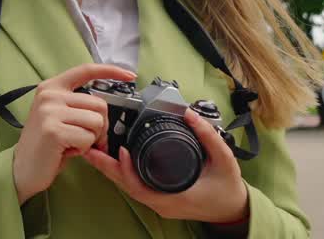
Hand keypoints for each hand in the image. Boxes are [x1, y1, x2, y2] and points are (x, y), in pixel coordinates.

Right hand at [11, 64, 135, 204]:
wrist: (22, 169)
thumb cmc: (46, 145)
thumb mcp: (58, 116)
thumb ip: (77, 105)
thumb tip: (106, 109)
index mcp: (51, 87)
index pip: (85, 70)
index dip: (110, 70)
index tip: (129, 75)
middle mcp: (50, 95)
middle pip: (99, 104)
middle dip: (101, 127)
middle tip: (86, 139)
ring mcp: (50, 111)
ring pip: (97, 122)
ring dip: (91, 139)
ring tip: (73, 144)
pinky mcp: (54, 130)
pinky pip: (87, 138)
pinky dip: (83, 149)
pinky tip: (67, 151)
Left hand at [81, 107, 249, 225]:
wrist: (234, 209)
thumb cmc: (228, 188)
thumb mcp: (224, 160)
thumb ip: (208, 136)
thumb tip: (190, 114)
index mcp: (173, 197)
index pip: (139, 187)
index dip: (126, 169)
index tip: (121, 149)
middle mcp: (161, 203)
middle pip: (126, 186)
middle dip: (107, 167)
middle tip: (89, 149)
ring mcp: (159, 202)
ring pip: (128, 186)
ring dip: (112, 169)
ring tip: (95, 151)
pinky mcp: (159, 198)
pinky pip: (135, 185)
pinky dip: (123, 172)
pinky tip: (114, 159)